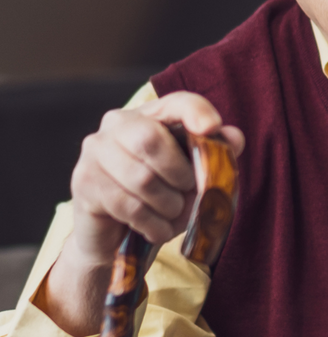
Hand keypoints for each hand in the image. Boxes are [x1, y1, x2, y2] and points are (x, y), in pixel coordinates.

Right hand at [44, 92, 244, 335]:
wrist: (116, 233)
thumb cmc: (160, 198)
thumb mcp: (194, 178)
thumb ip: (215, 156)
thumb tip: (234, 138)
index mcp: (150, 115)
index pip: (175, 103)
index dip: (195, 112)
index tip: (212, 128)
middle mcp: (117, 125)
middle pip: (150, 140)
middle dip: (180, 174)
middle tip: (188, 192)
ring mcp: (95, 152)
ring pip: (141, 179)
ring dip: (169, 205)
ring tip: (172, 213)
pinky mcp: (85, 184)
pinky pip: (129, 206)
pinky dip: (153, 223)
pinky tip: (158, 228)